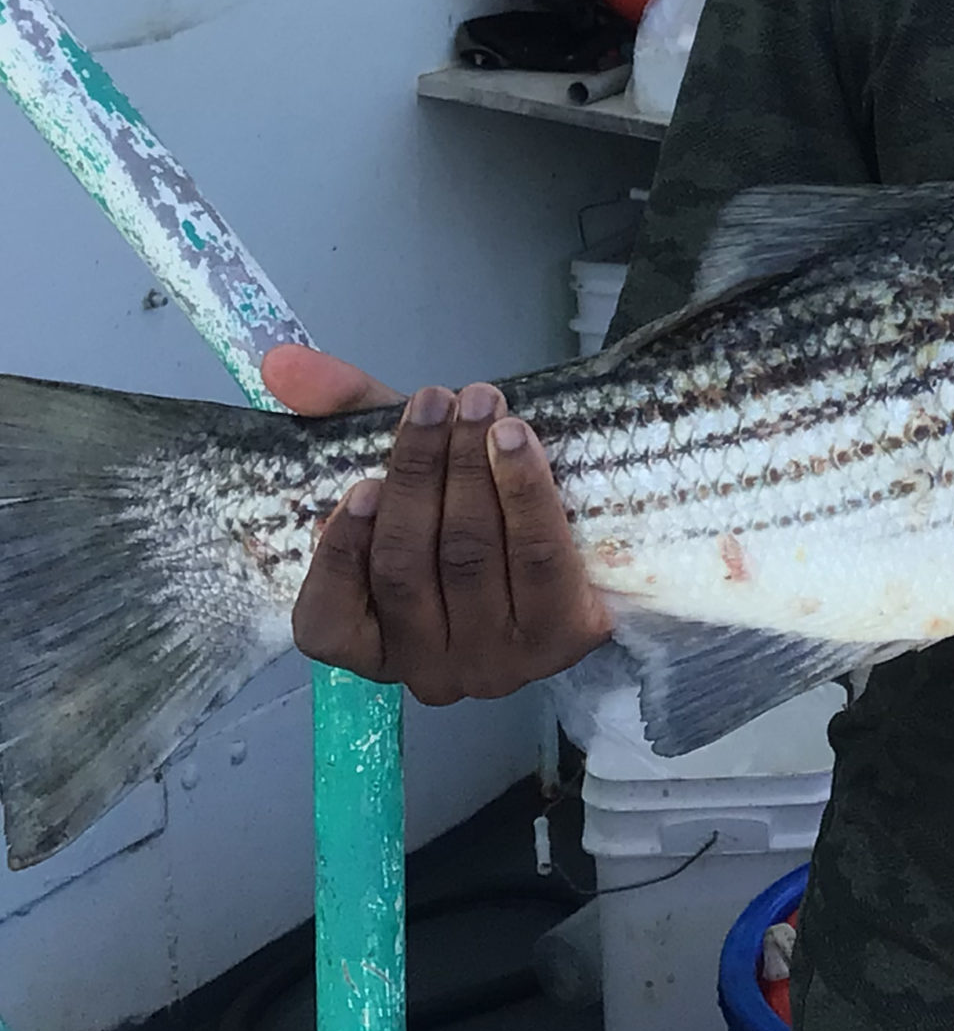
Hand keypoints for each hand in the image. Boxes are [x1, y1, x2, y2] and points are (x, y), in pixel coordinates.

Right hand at [267, 345, 612, 702]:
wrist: (594, 542)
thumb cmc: (475, 505)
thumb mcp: (408, 460)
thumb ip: (345, 413)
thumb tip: (282, 361)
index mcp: (369, 643)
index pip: (326, 622)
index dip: (339, 555)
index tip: (362, 482)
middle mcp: (424, 669)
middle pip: (406, 567)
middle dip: (420, 475)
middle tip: (438, 399)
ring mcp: (493, 665)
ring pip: (467, 557)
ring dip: (471, 470)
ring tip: (481, 403)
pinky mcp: (559, 643)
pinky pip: (537, 560)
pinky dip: (523, 493)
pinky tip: (515, 443)